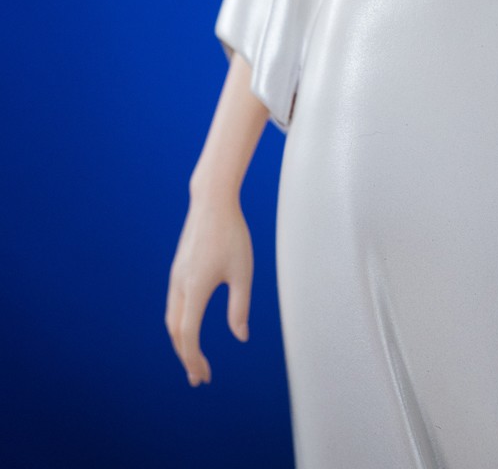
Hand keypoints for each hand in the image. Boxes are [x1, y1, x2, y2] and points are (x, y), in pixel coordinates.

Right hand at [165, 191, 252, 385]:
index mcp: (194, 289)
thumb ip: (240, 307)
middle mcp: (179, 286)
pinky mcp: (179, 268)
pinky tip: (192, 325)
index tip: (204, 377)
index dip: (194, 359)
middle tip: (199, 377)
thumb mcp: (243, 272)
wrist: (212, 202)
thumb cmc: (232, 235)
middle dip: (186, 356)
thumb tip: (241, 337)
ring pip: (172, 318)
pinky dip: (180, 323)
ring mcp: (176, 276)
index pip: (188, 335)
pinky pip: (174, 304)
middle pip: (176, 332)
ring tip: (194, 356)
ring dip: (182, 341)